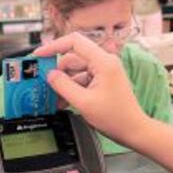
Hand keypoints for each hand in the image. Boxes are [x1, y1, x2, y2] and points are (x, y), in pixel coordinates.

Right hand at [33, 33, 148, 144]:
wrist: (133, 130)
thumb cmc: (115, 117)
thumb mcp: (83, 102)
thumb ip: (63, 86)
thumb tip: (49, 74)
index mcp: (103, 62)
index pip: (74, 42)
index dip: (54, 46)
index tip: (39, 56)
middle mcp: (104, 62)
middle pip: (73, 58)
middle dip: (58, 72)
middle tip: (45, 85)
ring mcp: (104, 71)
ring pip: (76, 70)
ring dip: (65, 83)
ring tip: (56, 100)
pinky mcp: (103, 80)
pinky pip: (82, 79)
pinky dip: (73, 88)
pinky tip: (65, 102)